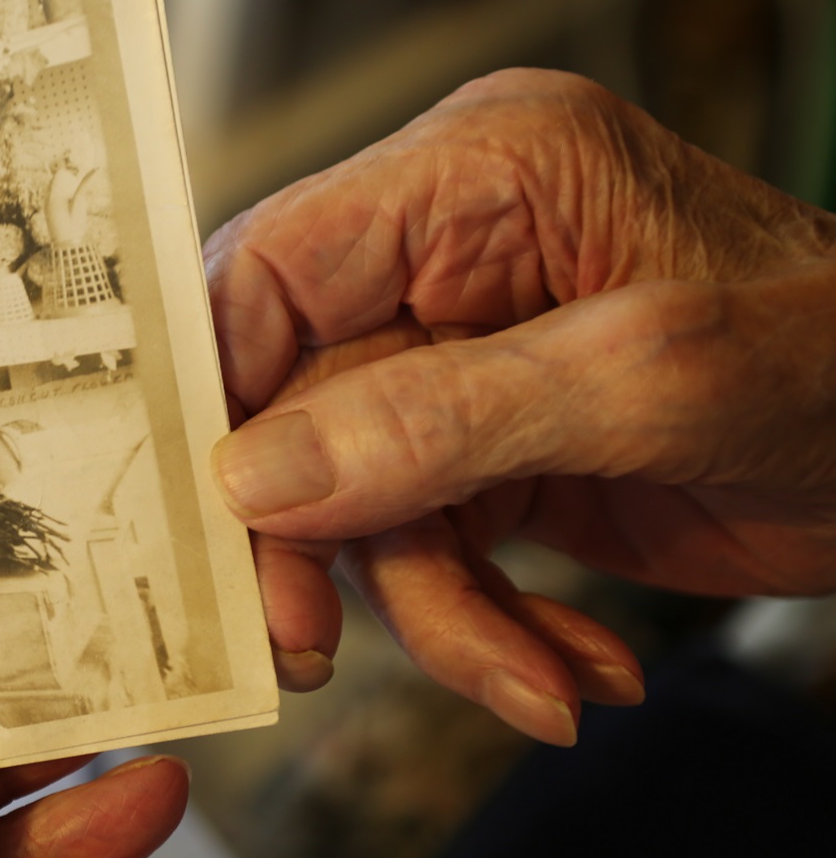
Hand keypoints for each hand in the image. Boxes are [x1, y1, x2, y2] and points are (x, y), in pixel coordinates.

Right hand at [205, 68, 835, 742]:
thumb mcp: (652, 383)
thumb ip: (443, 422)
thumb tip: (257, 478)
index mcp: (478, 174)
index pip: (271, 264)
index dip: (218, 389)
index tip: (205, 515)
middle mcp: (450, 256)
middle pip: (295, 408)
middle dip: (329, 542)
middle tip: (312, 649)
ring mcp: (465, 362)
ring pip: (356, 506)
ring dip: (440, 614)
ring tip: (541, 683)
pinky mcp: (489, 452)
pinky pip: (425, 552)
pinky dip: (486, 630)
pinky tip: (571, 671)